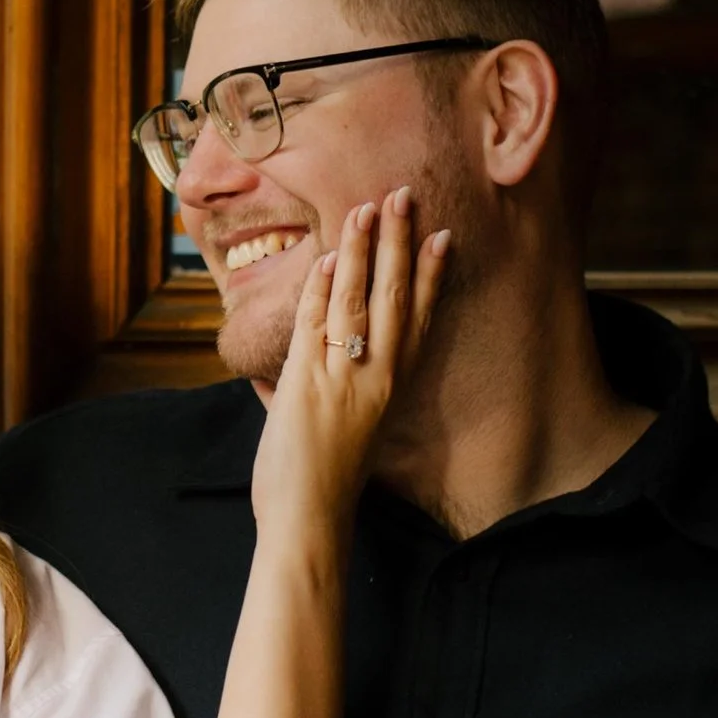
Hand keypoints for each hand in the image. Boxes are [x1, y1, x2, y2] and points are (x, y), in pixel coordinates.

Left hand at [249, 189, 449, 543]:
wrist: (307, 520)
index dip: (430, 276)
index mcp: (388, 388)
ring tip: (367, 209)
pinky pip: (315, 323)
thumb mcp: (334, 429)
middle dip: (398, 244)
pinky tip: (324, 257)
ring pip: (355, 300)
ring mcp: (342, 377)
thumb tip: (276, 374)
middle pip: (393, 297)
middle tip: (404, 197)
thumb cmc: (319, 483)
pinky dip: (319, 288)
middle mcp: (374, 377)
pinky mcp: (307, 382)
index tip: (441, 237)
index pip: (417, 319)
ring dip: (360, 250)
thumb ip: (312, 391)